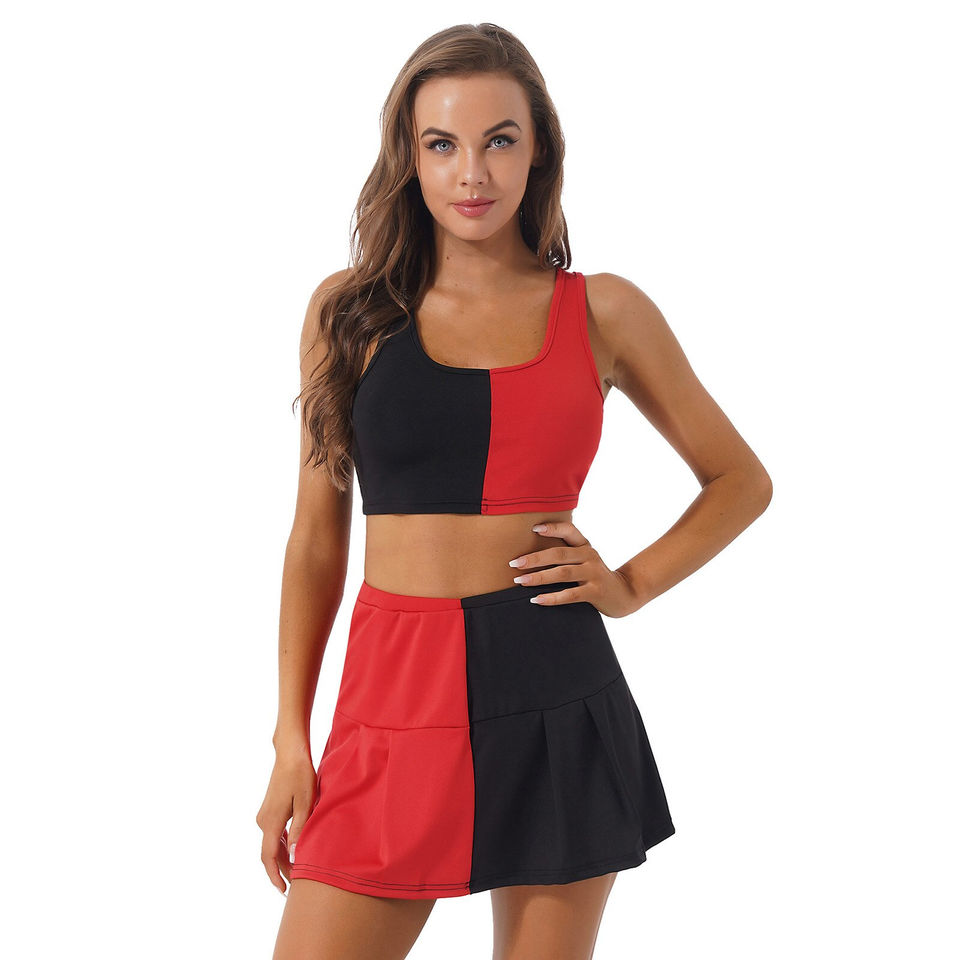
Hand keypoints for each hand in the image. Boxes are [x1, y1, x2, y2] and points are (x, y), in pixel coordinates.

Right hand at [255, 748, 316, 894]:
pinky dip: (282, 845)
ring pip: (272, 844)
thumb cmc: (301, 775)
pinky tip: (293, 851)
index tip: (283, 891)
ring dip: (282, 858)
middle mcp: (263, 820)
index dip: (275, 876)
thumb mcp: (306, 803)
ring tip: (298, 871)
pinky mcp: (269, 810)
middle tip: (298, 886)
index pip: (268, 856)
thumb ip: (300, 830)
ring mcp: (264, 815)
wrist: (290, 753)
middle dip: (282, 870)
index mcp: (271, 821)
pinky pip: (274, 834)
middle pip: (270, 853)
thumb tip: (293, 857)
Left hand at [508, 519, 642, 617]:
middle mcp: (590, 556)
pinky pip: (570, 594)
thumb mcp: (584, 559)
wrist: (623, 594)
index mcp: (585, 545)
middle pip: (559, 554)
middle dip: (534, 558)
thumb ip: (565, 553)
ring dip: (539, 577)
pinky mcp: (595, 592)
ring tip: (520, 581)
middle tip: (514, 563)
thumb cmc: (594, 575)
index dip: (552, 528)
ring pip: (562, 574)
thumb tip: (529, 551)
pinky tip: (536, 599)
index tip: (533, 528)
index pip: (569, 530)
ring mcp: (593, 573)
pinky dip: (552, 598)